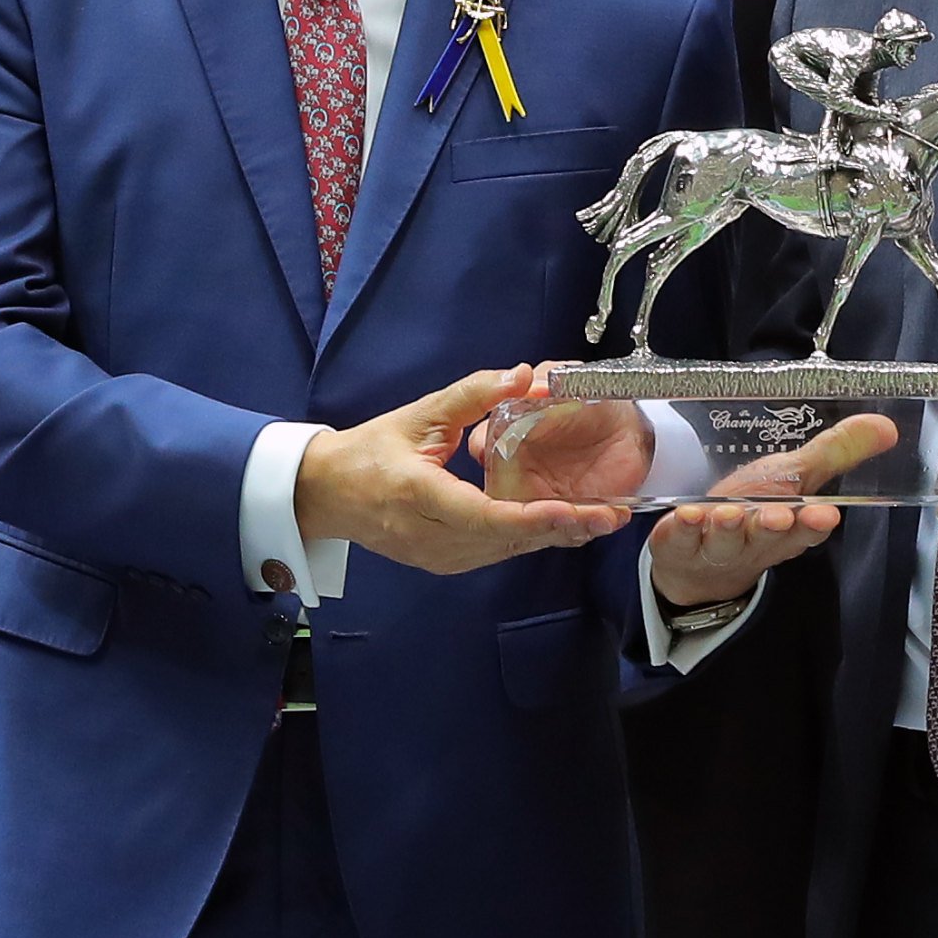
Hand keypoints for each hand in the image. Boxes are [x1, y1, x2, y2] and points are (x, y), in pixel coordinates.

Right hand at [295, 368, 628, 576]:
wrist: (325, 494)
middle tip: (613, 516)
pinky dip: (529, 539)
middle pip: (506, 540)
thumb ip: (473, 394)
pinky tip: (562, 526)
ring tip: (600, 521)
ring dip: (552, 537)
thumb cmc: (369, 450)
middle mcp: (429, 535)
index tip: (577, 512)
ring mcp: (435, 556)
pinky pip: (494, 553)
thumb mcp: (419, 414)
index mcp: (419, 495)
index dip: (534, 518)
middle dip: (563, 529)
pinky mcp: (442, 563)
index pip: (484, 516)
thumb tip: (523, 374)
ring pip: (505, 551)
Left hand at [647, 412, 900, 607]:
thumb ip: (836, 452)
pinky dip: (685, 528)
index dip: (815, 525)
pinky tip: (688, 514)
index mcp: (789, 528)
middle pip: (769, 536)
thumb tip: (887, 425)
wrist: (698, 563)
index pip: (808, 530)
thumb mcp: (794, 479)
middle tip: (780, 516)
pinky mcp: (680, 546)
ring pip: (727, 539)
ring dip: (730, 527)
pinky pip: (682, 540)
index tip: (825, 515)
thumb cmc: (754, 511)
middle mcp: (756, 541)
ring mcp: (717, 547)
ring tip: (731, 513)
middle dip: (776, 527)